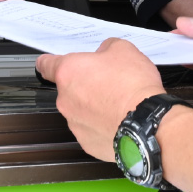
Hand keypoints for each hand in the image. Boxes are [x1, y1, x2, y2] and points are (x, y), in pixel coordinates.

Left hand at [36, 39, 165, 160]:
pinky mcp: (87, 143)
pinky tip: (119, 120)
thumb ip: (106, 48)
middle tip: (108, 83)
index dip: (49, 62)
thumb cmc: (133, 85)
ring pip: (80, 111)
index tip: (51, 64)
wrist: (147, 122)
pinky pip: (91, 130)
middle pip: (68, 89)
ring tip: (118, 104)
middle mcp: (65, 100)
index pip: (45, 65)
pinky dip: (102, 126)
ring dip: (93, 107)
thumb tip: (104, 54)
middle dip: (85, 86)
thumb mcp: (123, 49)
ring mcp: (75, 124)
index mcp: (68, 72)